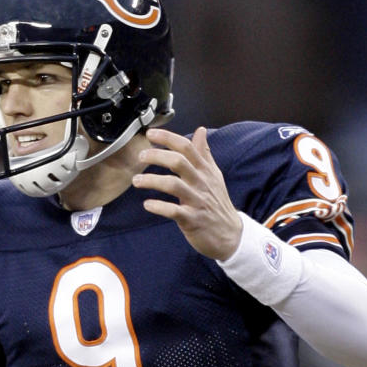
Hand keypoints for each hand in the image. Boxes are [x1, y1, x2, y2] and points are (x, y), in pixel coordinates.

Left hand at [132, 127, 241, 260]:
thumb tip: (201, 131)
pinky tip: (147, 204)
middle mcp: (201, 183)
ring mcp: (197, 201)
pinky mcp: (192, 220)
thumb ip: (204, 153)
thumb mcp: (213, 175)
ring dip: (152, 180)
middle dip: (157, 156)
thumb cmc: (217, 203)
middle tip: (141, 156)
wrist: (230, 235)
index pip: (187, 148)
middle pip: (179, 162)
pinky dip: (159, 207)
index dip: (168, 138)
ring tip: (136, 180)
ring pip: (174, 185)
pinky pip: (174, 211)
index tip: (151, 133)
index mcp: (204, 171)